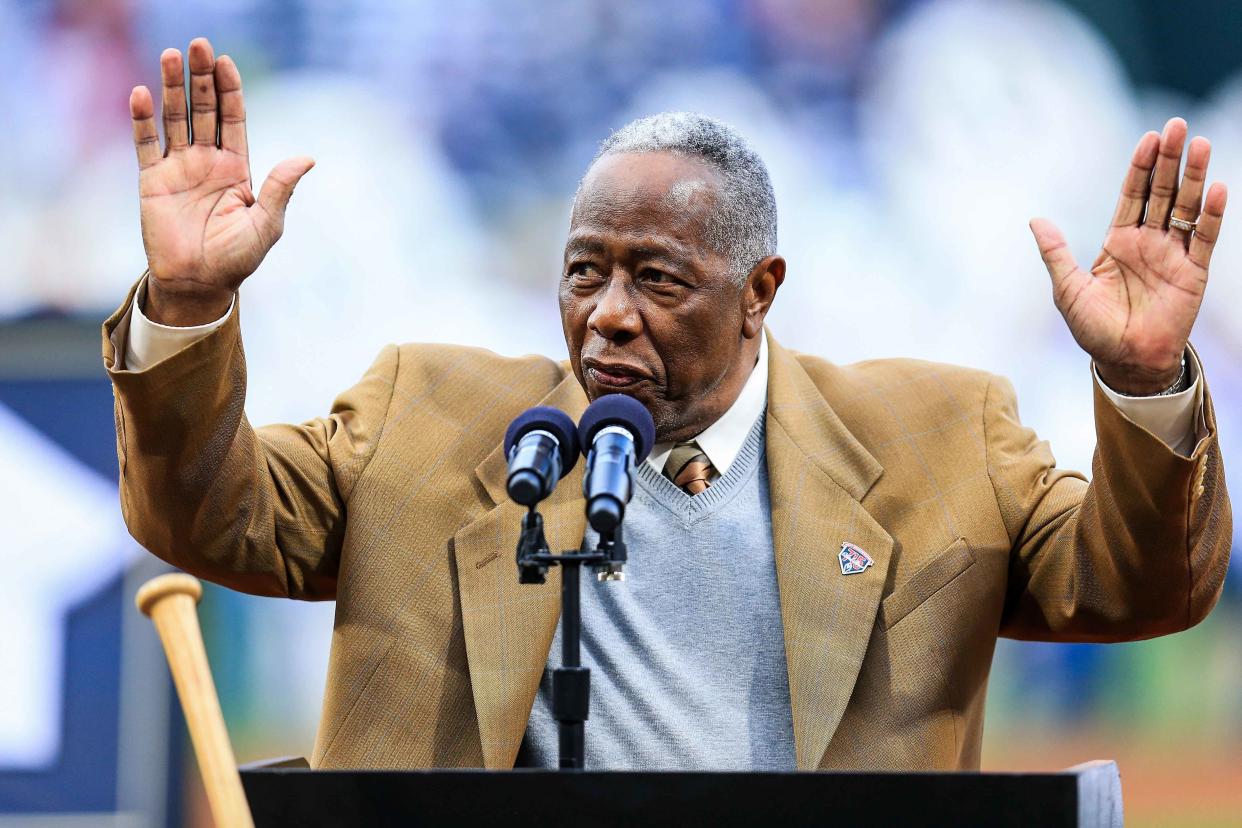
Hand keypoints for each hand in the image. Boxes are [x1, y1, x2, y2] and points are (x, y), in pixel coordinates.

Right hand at [129, 38, 313, 324]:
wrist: (199, 284)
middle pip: (204, 109)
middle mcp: (207, 161)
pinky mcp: (152, 181)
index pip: (233, 118)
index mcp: (237, 168)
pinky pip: (146, 144)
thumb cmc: (238, 258)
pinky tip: (140, 93)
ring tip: (169, 56)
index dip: (230, 89)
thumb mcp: (266, 224)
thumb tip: (307, 157)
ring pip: (175, 119)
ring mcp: (179, 169)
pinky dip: (142, 120)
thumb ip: (281, 188)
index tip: (225, 61)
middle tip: (197, 45)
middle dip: (201, 78)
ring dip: (170, 88)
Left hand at [1030, 117, 1226, 394]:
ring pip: (1186, 208)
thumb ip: (1056, 253)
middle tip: (1178, 126)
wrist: (1124, 362)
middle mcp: (1148, 242)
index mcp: (1118, 242)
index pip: (1132, 195)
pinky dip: (1211, 214)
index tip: (1149, 137)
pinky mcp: (1193, 273)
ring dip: (1194, 177)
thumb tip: (1035, 220)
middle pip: (1161, 192)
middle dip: (1169, 160)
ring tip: (1201, 145)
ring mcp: (1173, 255)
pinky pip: (1204, 239)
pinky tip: (1216, 189)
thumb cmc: (1093, 330)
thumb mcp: (1067, 289)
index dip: (1141, 167)